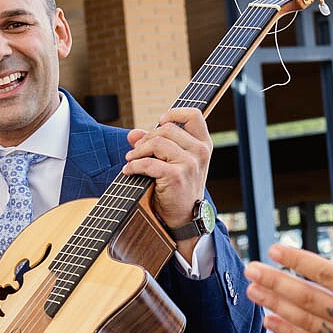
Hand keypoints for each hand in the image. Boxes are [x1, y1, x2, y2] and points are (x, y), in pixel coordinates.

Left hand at [124, 107, 212, 250]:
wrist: (185, 218)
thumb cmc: (179, 188)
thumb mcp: (172, 163)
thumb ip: (154, 145)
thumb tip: (132, 134)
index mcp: (203, 145)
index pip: (194, 115)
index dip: (174, 113)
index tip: (159, 121)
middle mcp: (200, 152)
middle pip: (166, 128)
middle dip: (147, 138)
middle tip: (137, 151)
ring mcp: (190, 164)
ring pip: (157, 142)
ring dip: (138, 151)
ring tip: (131, 160)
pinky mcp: (177, 176)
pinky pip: (148, 162)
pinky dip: (133, 165)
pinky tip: (128, 171)